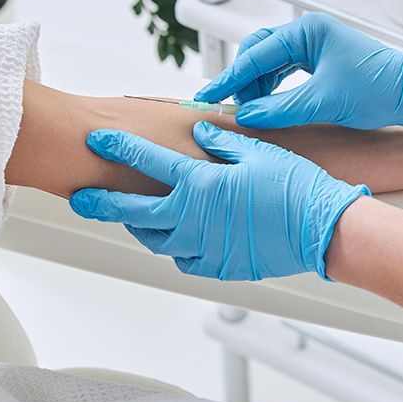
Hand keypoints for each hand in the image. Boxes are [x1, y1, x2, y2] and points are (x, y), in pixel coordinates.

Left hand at [69, 122, 369, 280]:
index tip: (97, 140)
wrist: (322, 231)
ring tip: (129, 218)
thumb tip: (200, 134)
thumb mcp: (259, 153)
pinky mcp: (220, 267)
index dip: (118, 148)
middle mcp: (193, 219)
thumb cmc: (296, 188)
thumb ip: (222, 142)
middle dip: (101, 203)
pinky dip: (174, 248)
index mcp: (200, 184)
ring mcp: (205, 247)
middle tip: (80, 199)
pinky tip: (175, 240)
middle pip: (132, 212)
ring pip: (155, 240)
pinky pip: (184, 260)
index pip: (146, 162)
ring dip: (138, 227)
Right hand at [194, 12, 402, 129]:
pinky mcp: (321, 62)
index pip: (256, 54)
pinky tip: (266, 106)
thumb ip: (282, 108)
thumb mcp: (326, 101)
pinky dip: (271, 88)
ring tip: (247, 110)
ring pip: (270, 63)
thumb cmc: (380, 88)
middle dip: (241, 79)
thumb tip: (248, 115)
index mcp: (307, 31)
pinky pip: (284, 72)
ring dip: (256, 86)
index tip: (208, 96)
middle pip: (258, 52)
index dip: (230, 78)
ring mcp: (314, 47)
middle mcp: (308, 33)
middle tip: (227, 105)